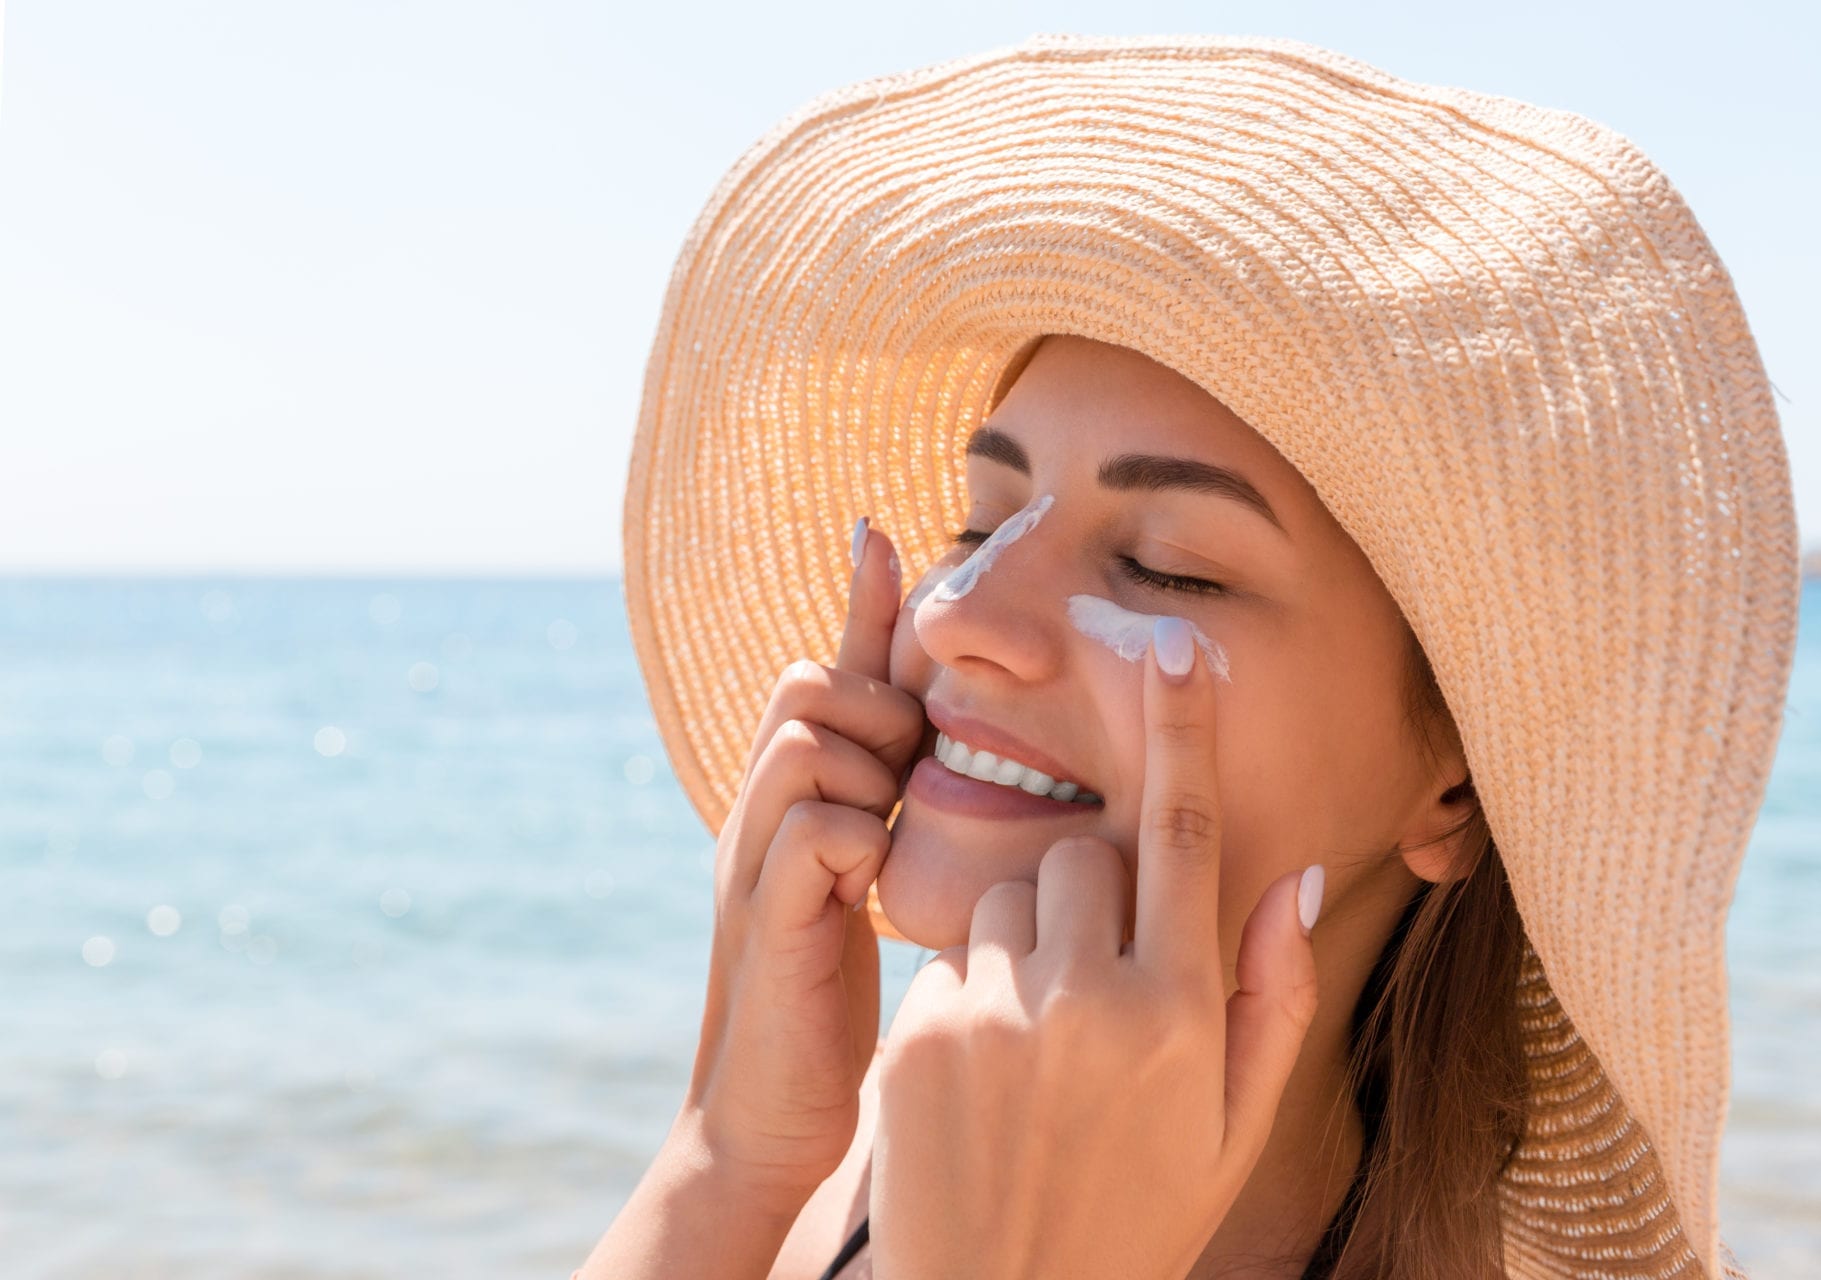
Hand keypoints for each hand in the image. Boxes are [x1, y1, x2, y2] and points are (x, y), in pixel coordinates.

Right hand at [680, 519, 925, 1206]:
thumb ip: (890, 810)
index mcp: (795, 800)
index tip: (883, 528)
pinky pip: (811, 827)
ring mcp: (753, 861)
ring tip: (886, 833)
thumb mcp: (869, 886)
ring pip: (805, 739)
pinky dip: (852, 839)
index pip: (825, 672)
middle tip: (903, 776)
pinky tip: (871, 889)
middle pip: (807, 682)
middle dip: (871, 707)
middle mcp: (761, 813)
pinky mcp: (764, 919)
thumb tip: (937, 746)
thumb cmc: (833, 1002)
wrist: (770, 1121)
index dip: (858, 603)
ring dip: (865, 768)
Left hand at [870, 616, 1321, 1278]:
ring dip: (1026, 941)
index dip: (1183, 730)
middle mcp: (1092, 1002)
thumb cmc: (1138, 1216)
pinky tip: (982, 1078)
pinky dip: (970, 991)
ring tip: (1034, 1048)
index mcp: (1182, 1015)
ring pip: (1008, 897)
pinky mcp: (920, 1033)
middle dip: (1091, 894)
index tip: (1174, 645)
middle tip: (1093, 984)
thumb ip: (1274, 997)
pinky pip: (951, 955)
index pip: (1186, 835)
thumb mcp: (1233, 1128)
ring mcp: (998, 1015)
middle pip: (1083, 857)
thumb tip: (1297, 874)